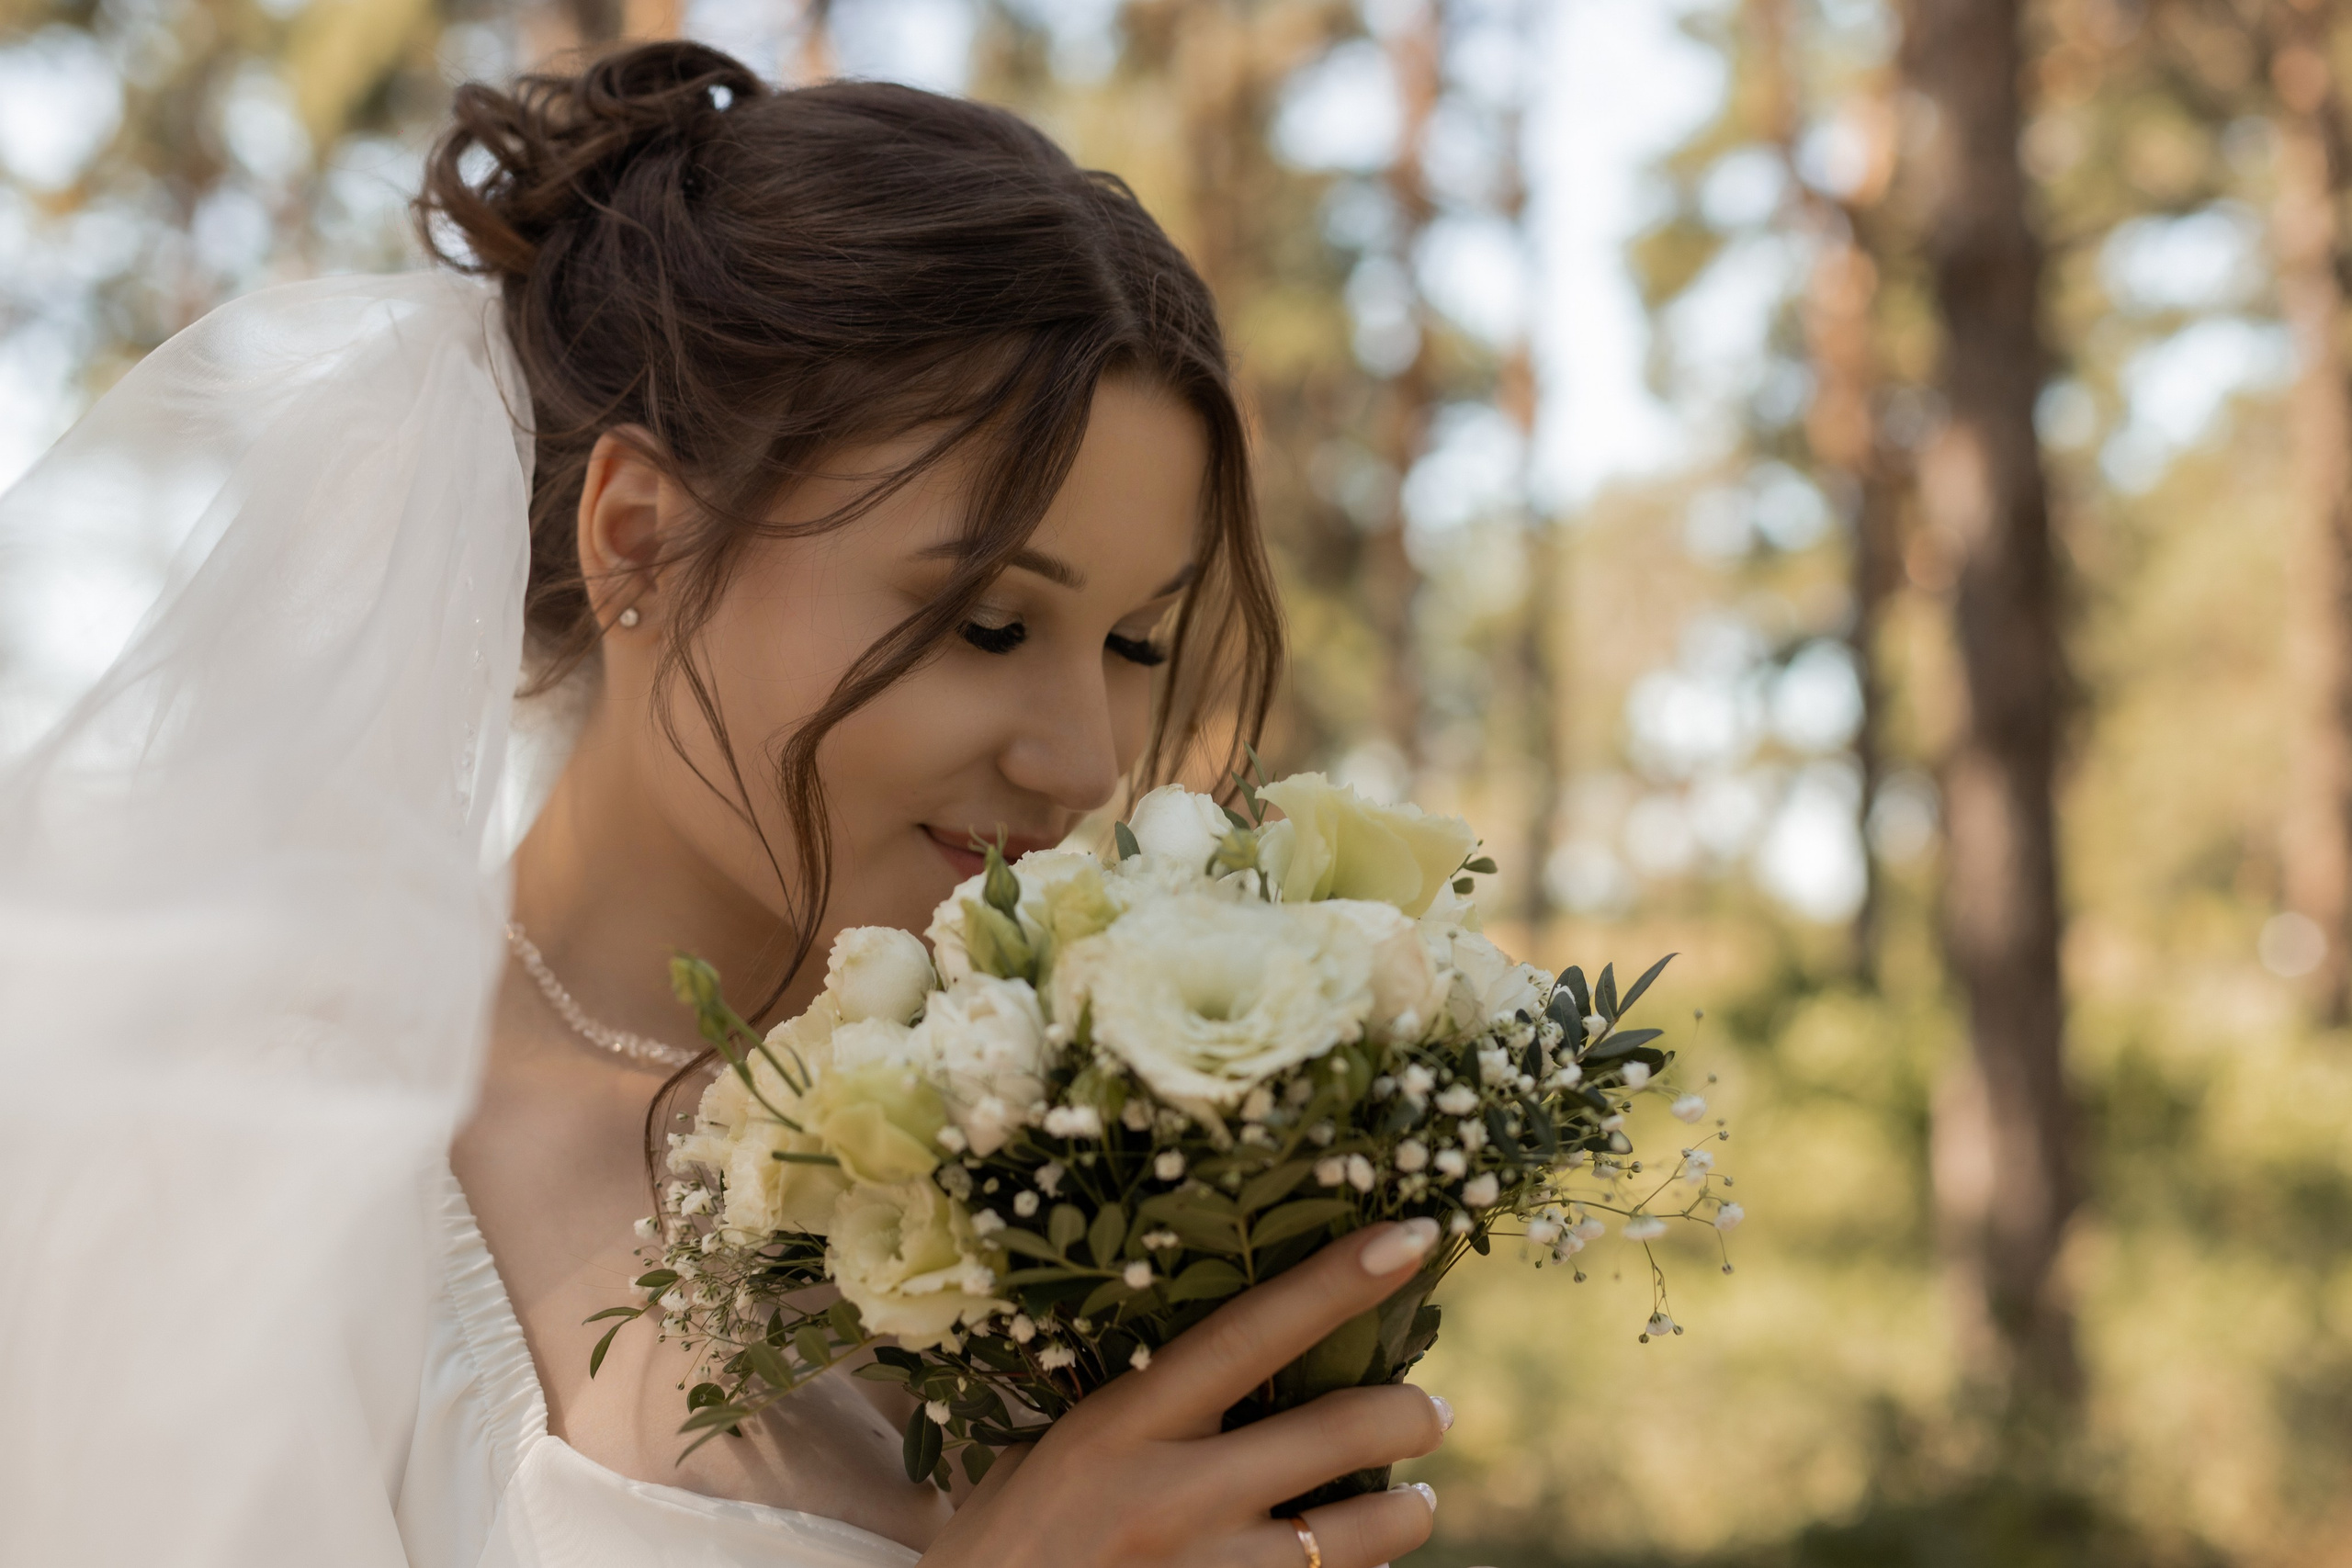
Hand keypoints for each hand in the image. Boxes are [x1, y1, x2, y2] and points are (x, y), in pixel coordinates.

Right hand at [916, 1216, 1449, 1567]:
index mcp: (1119, 1431)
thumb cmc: (996, 1556)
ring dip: (1406, 1514)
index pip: (1247, 1334)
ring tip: (1412, 1505)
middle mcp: (1173, 1500)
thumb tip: (1219, 1364)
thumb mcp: (1040, 1464)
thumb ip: (1126, 1419)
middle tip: (1434, 1409)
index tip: (1410, 1236)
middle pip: (1337, 1433)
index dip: (1333, 1282)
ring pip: (1362, 1536)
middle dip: (1410, 1412)